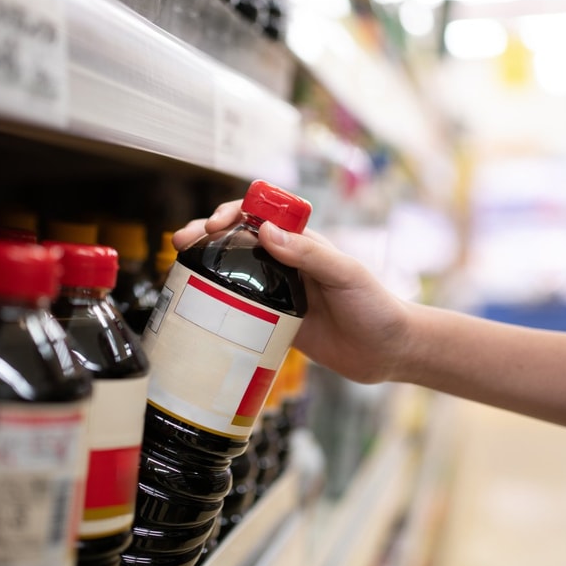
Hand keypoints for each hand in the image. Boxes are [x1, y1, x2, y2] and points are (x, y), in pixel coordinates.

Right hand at [173, 201, 409, 383]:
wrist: (387, 352)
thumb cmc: (376, 306)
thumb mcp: (346, 274)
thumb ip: (310, 254)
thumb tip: (268, 232)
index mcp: (302, 243)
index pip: (260, 215)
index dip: (233, 212)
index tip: (215, 223)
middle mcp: (286, 264)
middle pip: (238, 241)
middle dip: (207, 235)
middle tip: (182, 241)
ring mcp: (278, 293)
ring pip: (234, 273)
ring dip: (206, 266)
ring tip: (178, 268)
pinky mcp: (274, 322)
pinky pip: (240, 309)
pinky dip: (216, 303)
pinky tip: (197, 305)